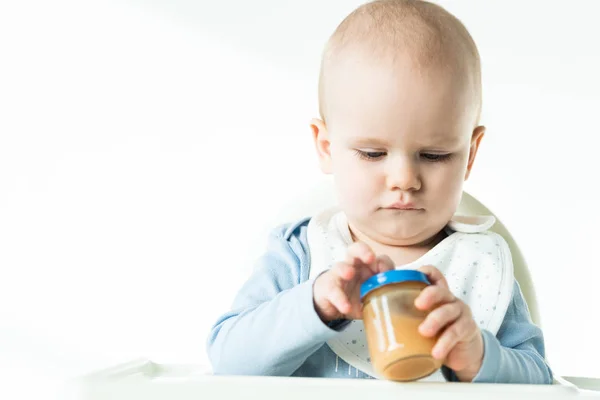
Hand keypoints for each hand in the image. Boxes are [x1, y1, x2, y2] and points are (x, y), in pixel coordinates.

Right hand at [313, 242, 393, 321]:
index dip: (384, 263)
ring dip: (345, 269)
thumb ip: (383, 296)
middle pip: (356, 250)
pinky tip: (346, 307)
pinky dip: (340, 299)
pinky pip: (333, 291)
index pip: (377, 259)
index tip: (387, 273)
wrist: (332, 303)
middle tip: (370, 258)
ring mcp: (338, 275)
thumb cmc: (355, 295)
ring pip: (340, 266)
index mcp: (366, 267)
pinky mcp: (328, 288)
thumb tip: (401, 304)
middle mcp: (353, 266)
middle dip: (363, 251)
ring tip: (349, 274)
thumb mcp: (371, 296)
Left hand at [415, 265, 483, 381]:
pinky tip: (436, 352)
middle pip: (440, 290)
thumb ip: (405, 315)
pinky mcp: (467, 328)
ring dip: (435, 321)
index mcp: (436, 294)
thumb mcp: (421, 320)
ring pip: (448, 311)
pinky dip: (444, 343)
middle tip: (417, 305)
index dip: (425, 272)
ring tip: (423, 332)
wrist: (462, 351)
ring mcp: (459, 312)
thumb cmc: (437, 332)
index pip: (433, 274)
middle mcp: (449, 299)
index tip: (410, 276)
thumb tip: (372, 316)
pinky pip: (456, 332)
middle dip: (429, 295)